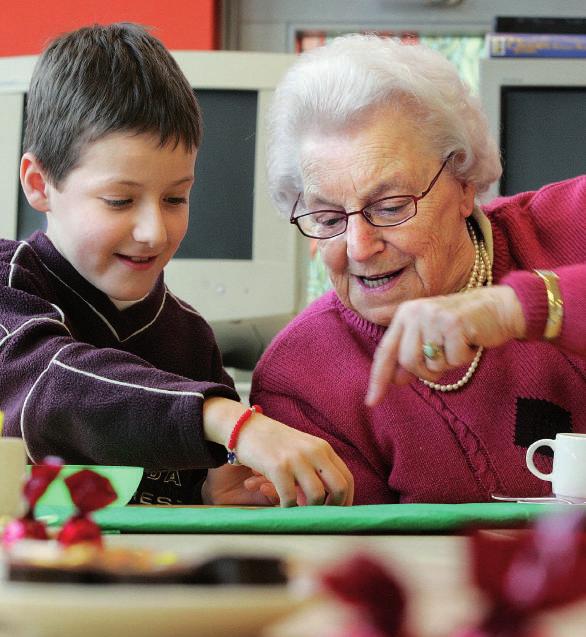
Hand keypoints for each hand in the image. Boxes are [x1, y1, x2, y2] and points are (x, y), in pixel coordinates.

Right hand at [203, 398, 354, 507]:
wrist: (246, 427)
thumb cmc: (274, 443)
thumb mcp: (302, 449)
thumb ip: (317, 468)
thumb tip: (329, 500)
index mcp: (323, 448)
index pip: (347, 478)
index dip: (345, 500)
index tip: (337, 513)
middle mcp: (314, 451)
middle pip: (339, 487)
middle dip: (332, 508)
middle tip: (320, 517)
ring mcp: (296, 458)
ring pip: (316, 496)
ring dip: (308, 510)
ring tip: (298, 511)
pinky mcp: (278, 466)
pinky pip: (290, 498)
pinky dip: (288, 508)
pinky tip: (282, 507)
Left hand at [366, 285, 525, 405]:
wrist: (499, 307)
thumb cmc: (463, 326)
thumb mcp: (432, 338)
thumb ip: (412, 355)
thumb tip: (396, 380)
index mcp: (405, 314)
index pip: (386, 351)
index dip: (379, 378)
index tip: (372, 402)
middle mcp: (415, 312)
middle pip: (409, 361)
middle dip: (427, 370)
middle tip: (446, 356)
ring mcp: (433, 316)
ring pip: (432, 363)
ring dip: (448, 363)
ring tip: (458, 344)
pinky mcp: (453, 323)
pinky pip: (454, 360)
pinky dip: (464, 357)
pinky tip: (470, 341)